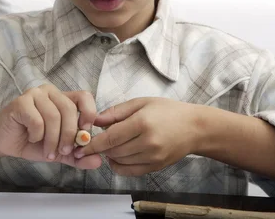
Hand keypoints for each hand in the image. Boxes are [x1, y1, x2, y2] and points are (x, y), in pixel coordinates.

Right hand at [0, 84, 101, 168]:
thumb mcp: (59, 151)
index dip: (89, 113)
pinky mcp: (21, 102)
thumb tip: (98, 161)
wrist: (3, 141)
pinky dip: (37, 135)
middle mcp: (50, 92)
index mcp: (63, 98)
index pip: (84, 96)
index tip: (85, 133)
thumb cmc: (32, 141)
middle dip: (69, 135)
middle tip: (64, 152)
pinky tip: (32, 138)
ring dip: (53, 140)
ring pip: (54, 116)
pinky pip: (37, 120)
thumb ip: (78, 156)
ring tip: (48, 152)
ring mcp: (35, 94)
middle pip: (69, 109)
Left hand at [75, 97, 198, 175]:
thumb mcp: (142, 103)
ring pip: (120, 162)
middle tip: (92, 142)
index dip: (92, 144)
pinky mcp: (156, 167)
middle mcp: (147, 143)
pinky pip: (130, 171)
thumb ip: (116, 112)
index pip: (110, 138)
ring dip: (109, 155)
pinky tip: (117, 156)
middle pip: (113, 151)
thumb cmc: (168, 111)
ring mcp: (152, 157)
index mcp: (142, 123)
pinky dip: (119, 165)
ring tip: (109, 145)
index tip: (79, 146)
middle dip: (100, 148)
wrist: (195, 127)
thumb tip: (95, 121)